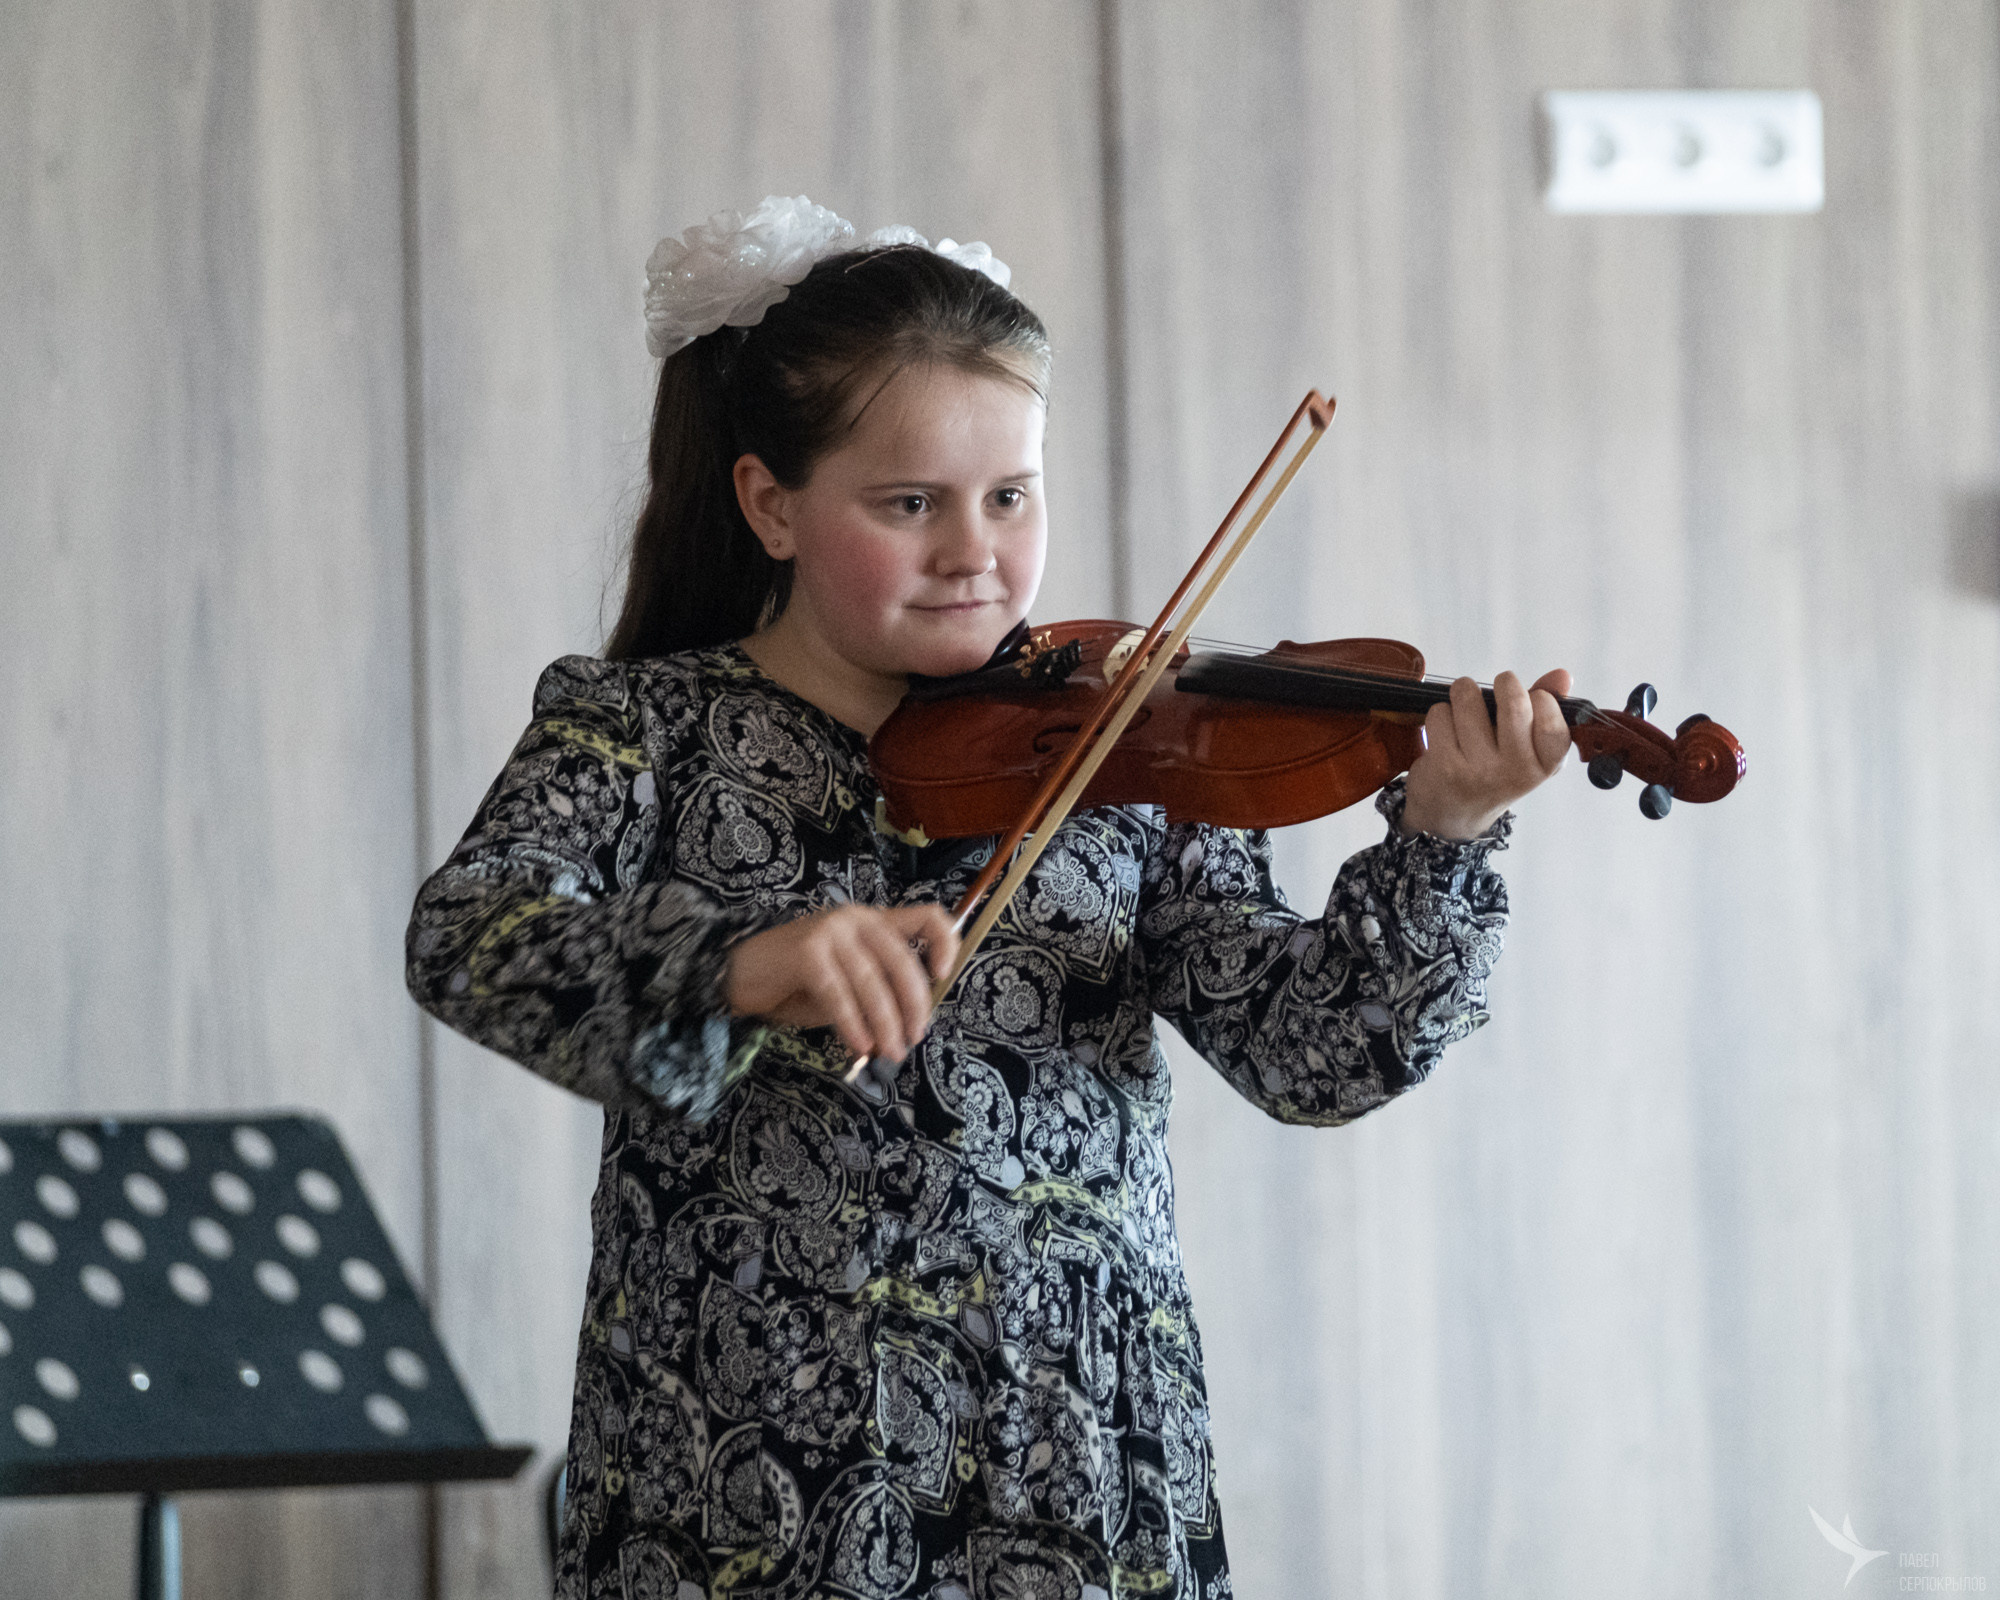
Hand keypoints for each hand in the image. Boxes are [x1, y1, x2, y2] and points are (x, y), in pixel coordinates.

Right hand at [725, 903, 959, 1063]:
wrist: (741, 974)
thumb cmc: (799, 983)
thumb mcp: (850, 984)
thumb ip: (880, 990)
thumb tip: (913, 1022)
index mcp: (874, 921)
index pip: (927, 917)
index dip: (945, 943)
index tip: (943, 977)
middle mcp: (856, 919)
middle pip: (902, 960)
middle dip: (914, 1005)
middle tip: (913, 1038)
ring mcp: (830, 931)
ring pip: (872, 982)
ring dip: (885, 1023)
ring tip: (890, 1053)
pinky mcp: (807, 952)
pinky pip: (840, 994)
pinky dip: (853, 1023)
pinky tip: (859, 1046)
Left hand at [1400, 668, 1573, 840]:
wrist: (1452, 816)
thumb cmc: (1494, 772)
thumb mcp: (1528, 749)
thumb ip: (1548, 710)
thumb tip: (1563, 675)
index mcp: (1544, 766)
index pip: (1553, 720)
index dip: (1541, 698)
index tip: (1531, 699)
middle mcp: (1516, 771)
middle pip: (1515, 703)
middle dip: (1505, 683)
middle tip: (1500, 686)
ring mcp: (1480, 770)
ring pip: (1470, 700)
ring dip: (1464, 694)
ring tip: (1465, 709)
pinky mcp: (1446, 765)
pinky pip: (1441, 713)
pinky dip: (1440, 714)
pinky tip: (1445, 732)